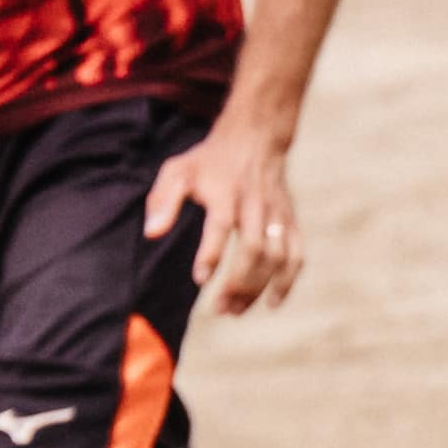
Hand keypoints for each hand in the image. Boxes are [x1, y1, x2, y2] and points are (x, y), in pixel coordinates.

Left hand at [145, 117, 303, 315]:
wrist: (255, 137)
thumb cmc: (208, 161)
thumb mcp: (178, 171)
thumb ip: (162, 201)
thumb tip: (151, 234)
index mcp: (225, 192)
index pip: (221, 225)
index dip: (212, 253)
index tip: (200, 279)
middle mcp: (254, 204)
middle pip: (254, 249)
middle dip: (239, 283)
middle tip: (220, 309)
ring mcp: (276, 213)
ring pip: (276, 256)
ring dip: (259, 288)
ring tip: (236, 311)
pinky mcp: (290, 220)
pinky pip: (296, 254)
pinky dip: (288, 281)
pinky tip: (272, 303)